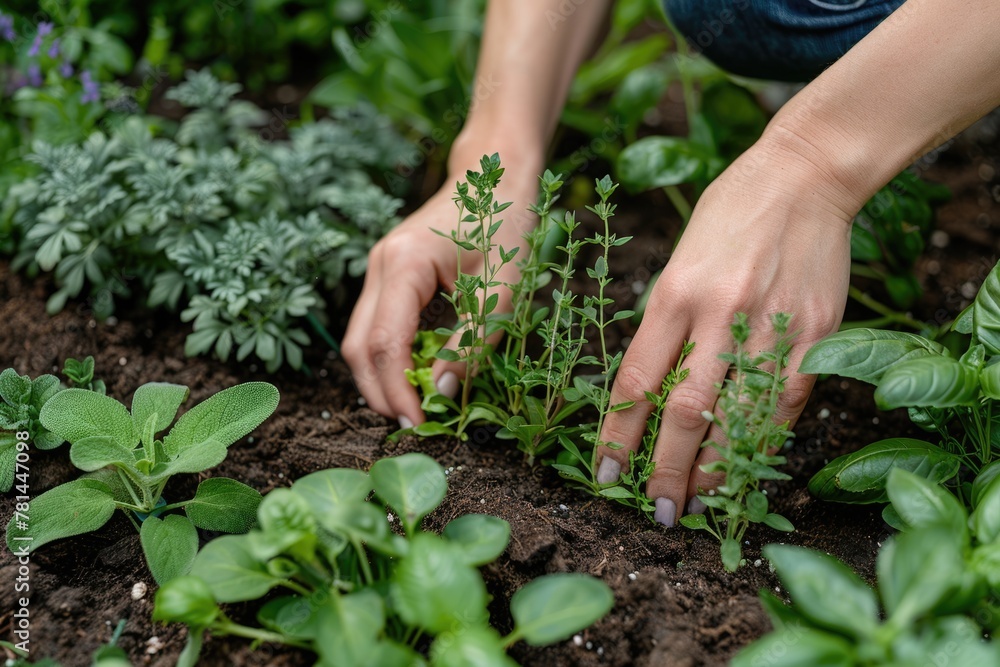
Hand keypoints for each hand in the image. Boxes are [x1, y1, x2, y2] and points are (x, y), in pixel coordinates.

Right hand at [343, 167, 538, 427]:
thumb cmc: (506, 223)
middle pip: (358, 347)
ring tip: (417, 406)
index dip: (397, 391)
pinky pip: (374, 325)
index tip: (420, 425)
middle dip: (381, 393)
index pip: (384, 343)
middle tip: (415, 425)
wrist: (495, 175)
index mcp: (405, 264)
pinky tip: (418, 374)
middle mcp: (379, 265)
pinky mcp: (386, 275)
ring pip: (359, 339)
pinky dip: (389, 357)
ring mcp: (377, 268)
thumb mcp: (502, 289)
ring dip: (382, 378)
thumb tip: (442, 392)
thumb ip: (471, 342)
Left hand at [594, 140, 856, 526]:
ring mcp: (770, 322)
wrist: (803, 175)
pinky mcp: (815, 330)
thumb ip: (666, 323)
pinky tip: (749, 463)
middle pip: (684, 412)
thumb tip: (651, 392)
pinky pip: (786, 400)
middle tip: (656, 510)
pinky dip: (765, 438)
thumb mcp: (677, 262)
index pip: (636, 381)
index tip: (605, 473)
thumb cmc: (729, 215)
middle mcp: (718, 313)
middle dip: (666, 471)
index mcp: (673, 293)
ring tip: (700, 502)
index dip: (617, 436)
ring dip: (717, 470)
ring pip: (738, 417)